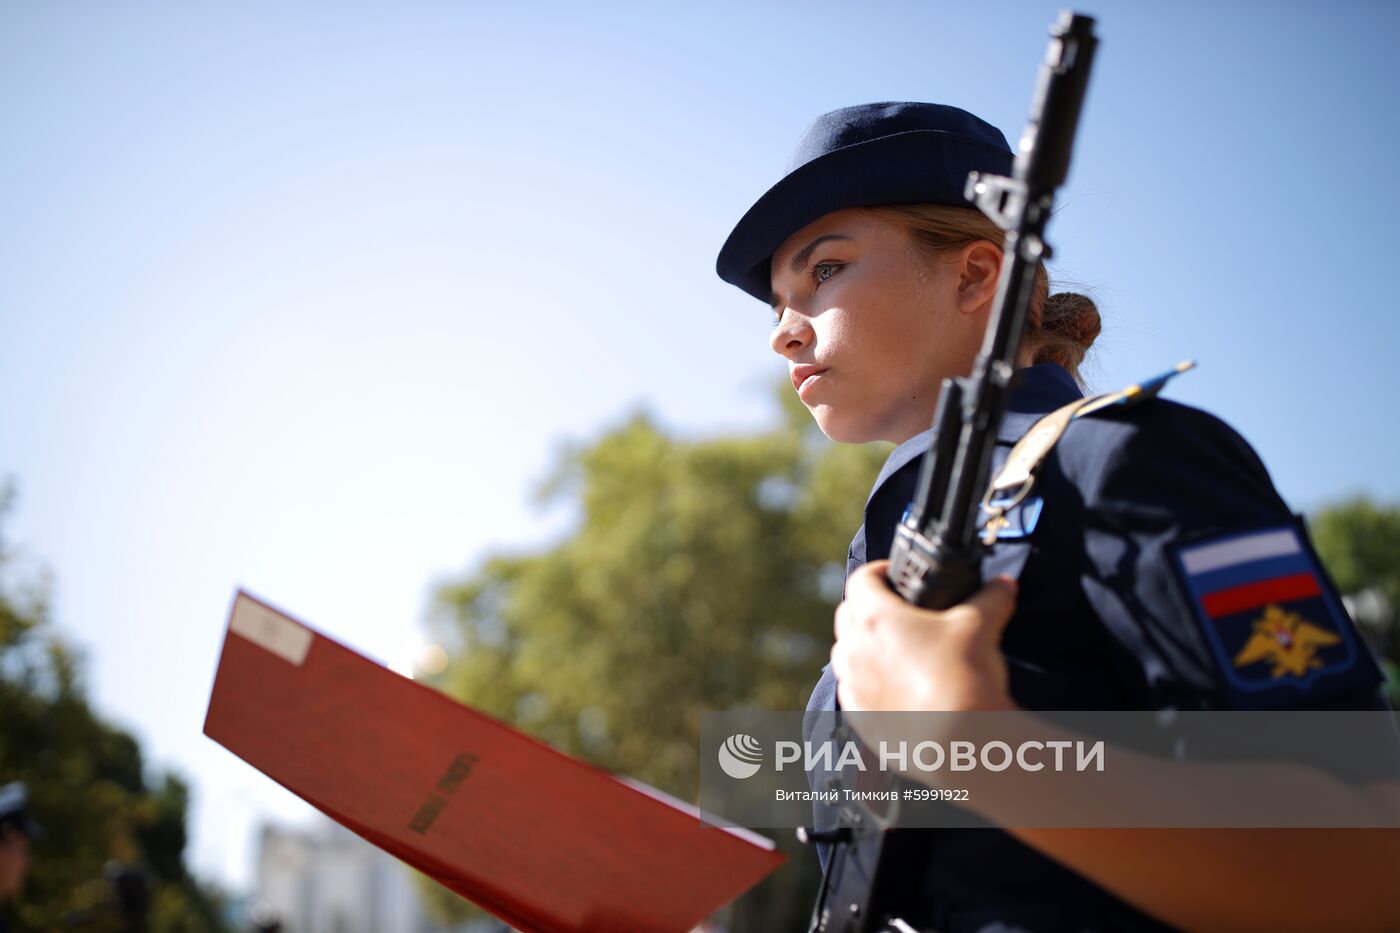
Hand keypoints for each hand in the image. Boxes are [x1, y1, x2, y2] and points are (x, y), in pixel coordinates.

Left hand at [830, 560, 1019, 712]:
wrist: (959, 741)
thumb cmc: (962, 677)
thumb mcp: (982, 626)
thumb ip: (992, 597)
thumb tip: (1005, 584)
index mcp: (875, 618)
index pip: (862, 580)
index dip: (880, 571)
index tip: (896, 574)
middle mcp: (854, 650)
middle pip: (847, 615)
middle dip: (867, 606)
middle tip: (896, 610)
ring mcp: (853, 686)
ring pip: (845, 654)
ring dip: (862, 646)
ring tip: (893, 649)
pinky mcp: (859, 717)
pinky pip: (853, 690)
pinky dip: (867, 682)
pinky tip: (894, 687)